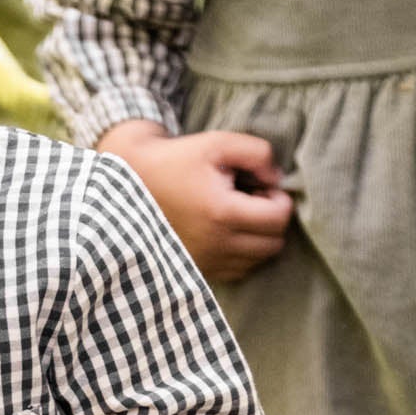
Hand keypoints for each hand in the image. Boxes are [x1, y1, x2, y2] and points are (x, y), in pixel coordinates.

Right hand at [98, 121, 292, 283]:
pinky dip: (243, 254)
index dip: (281, 199)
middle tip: (255, 200)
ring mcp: (208, 262)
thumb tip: (276, 179)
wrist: (134, 186)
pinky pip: (239, 271)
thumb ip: (258, 154)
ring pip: (258, 261)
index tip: (264, 186)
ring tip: (240, 215)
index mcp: (223, 212)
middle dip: (273, 220)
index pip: (278, 219)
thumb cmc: (178, 161)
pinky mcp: (200, 271)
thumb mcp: (218, 143)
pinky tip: (228, 232)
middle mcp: (217, 244)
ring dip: (259, 238)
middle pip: (273, 244)